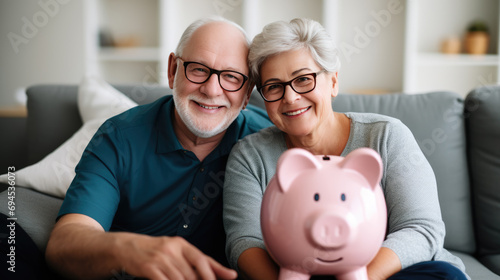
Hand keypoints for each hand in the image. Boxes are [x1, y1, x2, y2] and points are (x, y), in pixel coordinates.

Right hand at [116, 235, 236, 279]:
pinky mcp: (149, 267)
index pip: (202, 259)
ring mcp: (160, 258)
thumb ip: (201, 262)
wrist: (128, 247)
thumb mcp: (179, 252)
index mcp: (182, 244)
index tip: (229, 278)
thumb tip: (230, 274)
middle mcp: (172, 249)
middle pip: (191, 274)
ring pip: (179, 279)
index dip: (215, 272)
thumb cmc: (158, 251)